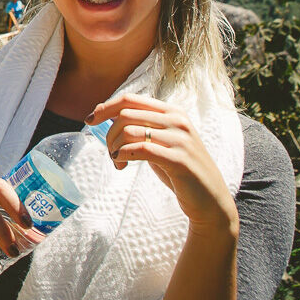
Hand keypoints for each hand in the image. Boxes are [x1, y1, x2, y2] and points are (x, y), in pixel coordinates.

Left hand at [88, 94, 238, 235]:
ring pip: (129, 131)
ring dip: (114, 148)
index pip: (130, 99)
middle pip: (125, 114)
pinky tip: (121, 164)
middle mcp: (177, 120)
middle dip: (108, 133)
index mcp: (172, 111)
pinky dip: (122, 155)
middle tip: (110, 152)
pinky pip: (140, 149)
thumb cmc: (179, 170)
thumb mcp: (160, 143)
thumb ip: (141, 128)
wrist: (210, 200)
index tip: (90, 120)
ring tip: (118, 162)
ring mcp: (180, 139)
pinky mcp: (179, 159)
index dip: (105, 107)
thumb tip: (105, 117)